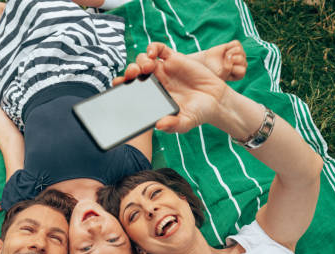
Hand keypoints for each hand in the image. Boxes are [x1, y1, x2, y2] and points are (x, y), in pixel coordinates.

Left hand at [113, 43, 230, 133]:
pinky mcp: (174, 59)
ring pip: (143, 59)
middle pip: (134, 72)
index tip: (118, 86)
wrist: (216, 101)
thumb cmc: (198, 114)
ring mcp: (164, 70)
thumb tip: (159, 125)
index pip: (131, 89)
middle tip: (133, 75)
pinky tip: (152, 54)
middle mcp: (155, 82)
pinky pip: (158, 49)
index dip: (122, 86)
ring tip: (148, 68)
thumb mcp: (184, 123)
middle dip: (129, 72)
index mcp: (152, 97)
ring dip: (141, 61)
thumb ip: (172, 125)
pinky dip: (152, 48)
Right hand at [195, 40, 246, 81]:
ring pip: (239, 50)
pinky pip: (236, 43)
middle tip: (223, 62)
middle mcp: (243, 64)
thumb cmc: (214, 70)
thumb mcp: (220, 74)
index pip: (242, 71)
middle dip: (229, 59)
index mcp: (240, 74)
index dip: (231, 68)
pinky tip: (225, 50)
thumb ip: (227, 69)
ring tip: (224, 56)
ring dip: (228, 52)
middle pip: (241, 59)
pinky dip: (228, 46)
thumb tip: (231, 56)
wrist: (207, 62)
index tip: (224, 69)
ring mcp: (241, 54)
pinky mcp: (237, 46)